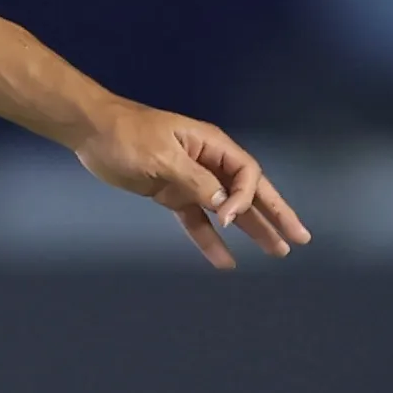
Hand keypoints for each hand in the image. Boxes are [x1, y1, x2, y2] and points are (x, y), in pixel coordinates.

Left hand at [69, 97, 309, 269]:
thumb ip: (196, 182)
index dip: (246, 198)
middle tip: (299, 238)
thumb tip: (225, 207)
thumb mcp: (162, 157)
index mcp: (211, 145)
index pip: (246, 173)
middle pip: (250, 191)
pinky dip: (210, 240)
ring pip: (228, 209)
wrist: (92, 131)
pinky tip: (225, 261)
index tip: (229, 217)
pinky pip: (197, 220)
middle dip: (276, 214)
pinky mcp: (173, 194)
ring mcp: (192, 180)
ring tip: (277, 251)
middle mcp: (208, 162)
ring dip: (252, 230)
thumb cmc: (127, 135)